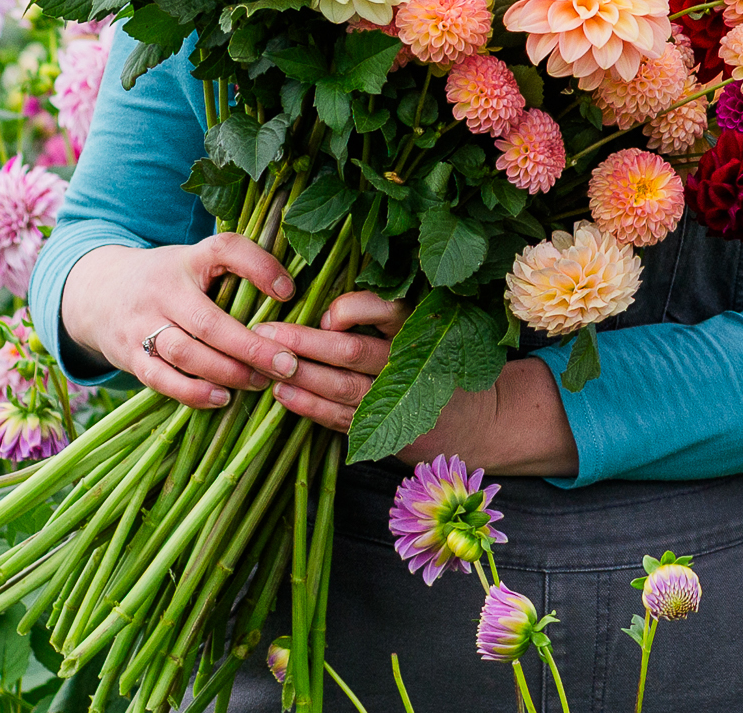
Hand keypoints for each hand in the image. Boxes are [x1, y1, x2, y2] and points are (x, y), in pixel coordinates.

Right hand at [60, 238, 301, 409]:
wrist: (96, 292)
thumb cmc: (167, 279)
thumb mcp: (194, 261)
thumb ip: (234, 270)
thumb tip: (293, 292)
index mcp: (188, 259)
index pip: (225, 249)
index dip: (260, 267)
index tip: (289, 291)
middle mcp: (162, 290)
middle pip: (209, 322)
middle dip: (252, 347)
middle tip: (289, 364)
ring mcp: (141, 325)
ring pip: (187, 353)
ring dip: (228, 372)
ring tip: (262, 382)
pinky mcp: (129, 356)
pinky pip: (162, 379)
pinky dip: (193, 392)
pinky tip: (223, 397)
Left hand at [255, 301, 576, 477]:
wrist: (479, 422)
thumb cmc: (438, 364)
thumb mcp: (424, 330)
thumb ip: (381, 317)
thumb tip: (326, 313)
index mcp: (421, 329)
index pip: (384, 311)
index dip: (349, 310)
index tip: (322, 314)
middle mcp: (411, 363)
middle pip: (352, 351)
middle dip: (303, 343)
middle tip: (263, 333)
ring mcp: (401, 401)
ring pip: (342, 387)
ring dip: (300, 376)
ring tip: (265, 364)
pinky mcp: (390, 433)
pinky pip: (341, 418)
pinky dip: (309, 407)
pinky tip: (283, 396)